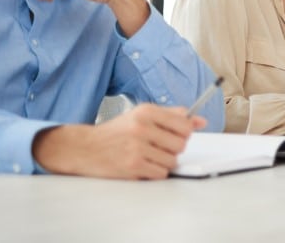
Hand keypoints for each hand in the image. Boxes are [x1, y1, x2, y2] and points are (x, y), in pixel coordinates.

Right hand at [32, 104, 205, 179]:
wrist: (84, 148)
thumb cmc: (115, 133)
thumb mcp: (140, 115)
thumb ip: (171, 116)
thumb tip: (200, 121)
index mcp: (146, 112)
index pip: (185, 125)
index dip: (184, 134)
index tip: (175, 136)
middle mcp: (142, 127)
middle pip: (181, 145)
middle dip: (172, 149)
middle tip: (157, 147)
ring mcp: (137, 147)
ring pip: (172, 161)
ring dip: (163, 162)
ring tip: (147, 156)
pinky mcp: (133, 166)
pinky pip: (161, 173)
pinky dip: (155, 172)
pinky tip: (142, 165)